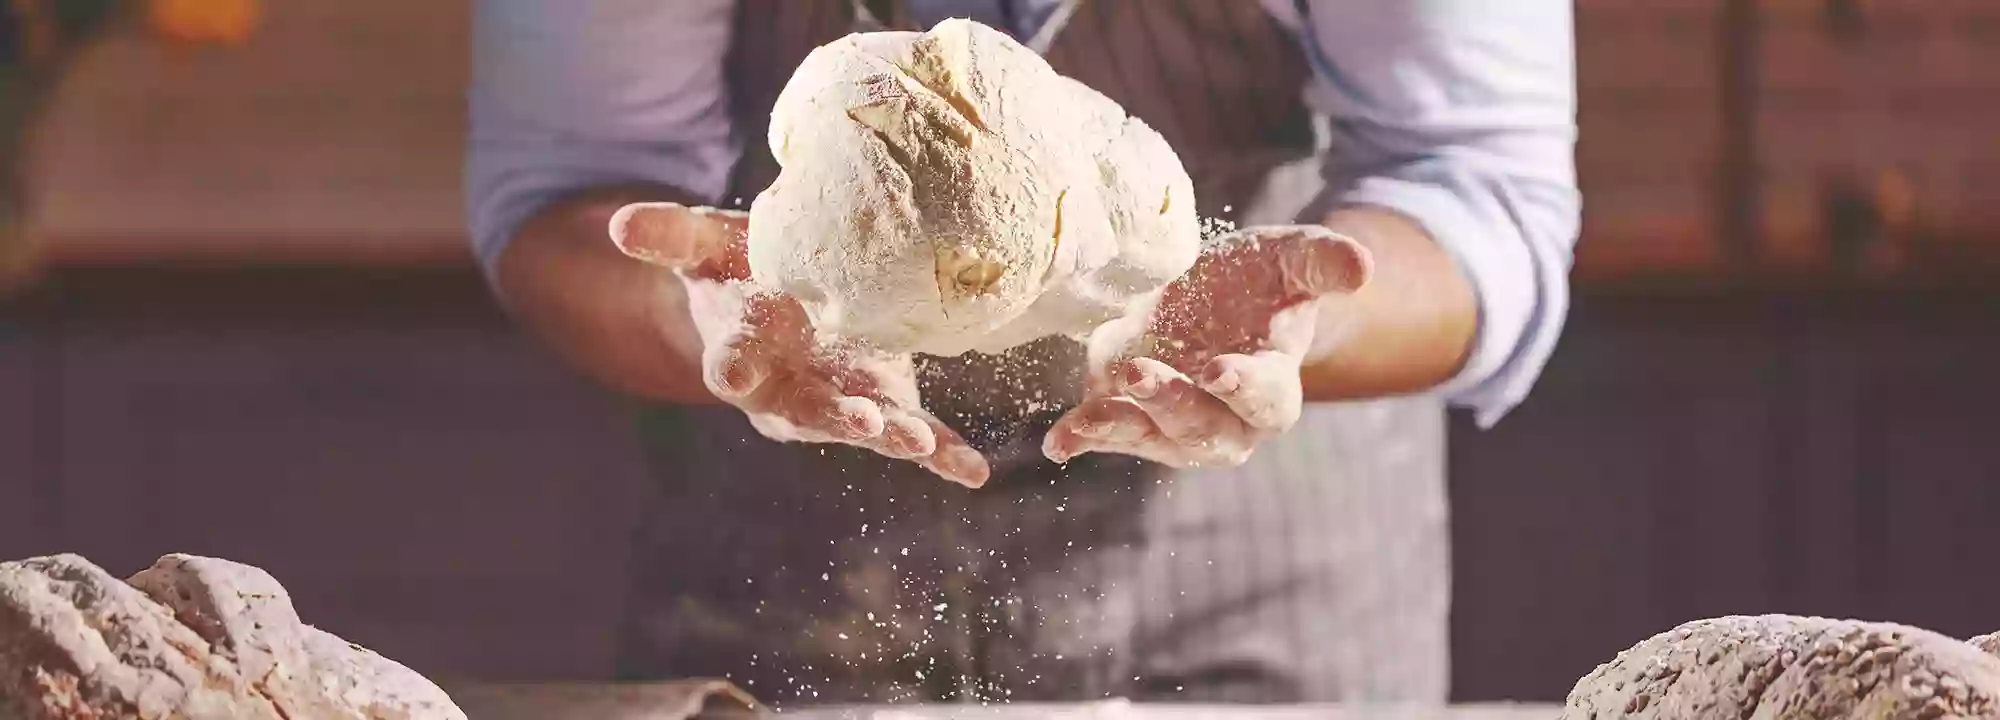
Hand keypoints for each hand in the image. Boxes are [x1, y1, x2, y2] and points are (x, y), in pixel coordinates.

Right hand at [609, 203, 990, 486]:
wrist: (778, 302)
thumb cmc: (737, 269)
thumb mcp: (704, 245)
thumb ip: (670, 237)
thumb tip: (618, 223)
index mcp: (740, 351)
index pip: (731, 362)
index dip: (733, 364)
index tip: (736, 368)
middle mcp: (787, 391)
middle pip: (807, 408)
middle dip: (834, 415)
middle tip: (863, 422)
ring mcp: (838, 403)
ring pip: (865, 425)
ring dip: (893, 435)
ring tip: (921, 444)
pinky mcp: (884, 404)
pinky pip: (915, 434)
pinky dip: (944, 453)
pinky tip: (973, 470)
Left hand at [1043, 225, 1371, 467]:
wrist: (1206, 293)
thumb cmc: (1257, 279)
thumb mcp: (1288, 258)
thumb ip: (1321, 262)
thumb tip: (1362, 266)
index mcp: (1273, 385)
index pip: (1267, 399)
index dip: (1245, 388)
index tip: (1219, 369)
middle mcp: (1226, 421)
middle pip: (1207, 433)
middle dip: (1174, 407)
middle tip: (1142, 375)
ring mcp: (1173, 426)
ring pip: (1155, 441)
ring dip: (1123, 428)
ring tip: (1089, 417)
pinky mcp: (1127, 416)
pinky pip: (1106, 437)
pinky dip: (1082, 438)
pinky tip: (1059, 441)